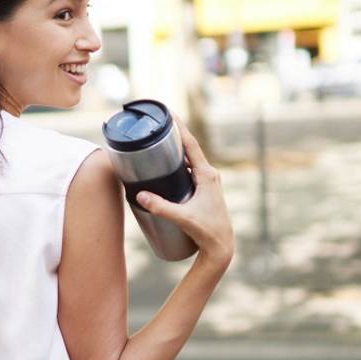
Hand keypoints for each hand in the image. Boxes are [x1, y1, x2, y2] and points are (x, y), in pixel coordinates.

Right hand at [136, 113, 234, 266]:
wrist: (221, 246)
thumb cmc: (206, 231)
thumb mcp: (182, 217)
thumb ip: (161, 207)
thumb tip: (139, 196)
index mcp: (206, 175)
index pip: (192, 145)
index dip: (180, 128)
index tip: (169, 113)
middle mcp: (209, 175)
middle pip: (190, 148)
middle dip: (174, 135)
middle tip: (157, 124)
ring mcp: (208, 182)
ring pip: (191, 159)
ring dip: (177, 150)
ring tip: (159, 141)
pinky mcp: (205, 190)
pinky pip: (191, 170)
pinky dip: (180, 164)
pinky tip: (168, 166)